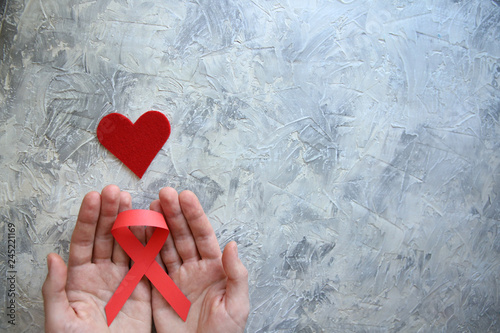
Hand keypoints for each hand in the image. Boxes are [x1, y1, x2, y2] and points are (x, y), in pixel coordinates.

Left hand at [42, 185, 151, 332]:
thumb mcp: (59, 320)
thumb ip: (55, 288)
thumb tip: (52, 258)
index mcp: (78, 278)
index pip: (82, 241)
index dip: (87, 218)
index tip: (93, 198)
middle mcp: (101, 273)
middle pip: (105, 236)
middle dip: (109, 213)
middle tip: (114, 192)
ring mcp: (122, 279)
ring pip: (126, 244)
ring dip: (128, 222)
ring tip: (130, 201)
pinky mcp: (141, 289)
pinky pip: (145, 262)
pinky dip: (148, 243)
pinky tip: (148, 225)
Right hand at [149, 188, 248, 332]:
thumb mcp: (237, 305)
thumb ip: (235, 274)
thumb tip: (232, 245)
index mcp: (214, 269)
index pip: (203, 235)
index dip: (194, 215)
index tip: (185, 196)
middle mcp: (194, 269)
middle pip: (182, 236)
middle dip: (173, 214)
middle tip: (163, 195)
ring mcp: (175, 278)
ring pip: (164, 246)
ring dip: (157, 227)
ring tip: (148, 207)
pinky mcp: (158, 291)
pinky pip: (150, 266)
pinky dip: (142, 249)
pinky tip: (137, 233)